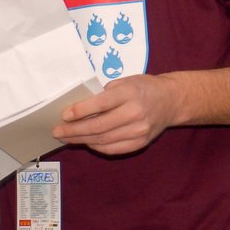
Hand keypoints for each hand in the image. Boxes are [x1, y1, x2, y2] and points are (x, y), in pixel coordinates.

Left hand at [53, 74, 178, 154]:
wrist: (172, 100)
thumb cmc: (146, 87)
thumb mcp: (127, 80)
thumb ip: (106, 92)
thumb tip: (80, 107)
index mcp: (131, 93)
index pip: (101, 104)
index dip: (80, 111)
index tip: (64, 115)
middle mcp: (136, 113)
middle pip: (99, 126)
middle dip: (74, 130)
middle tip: (57, 131)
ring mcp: (139, 130)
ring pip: (103, 140)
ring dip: (81, 140)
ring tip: (67, 138)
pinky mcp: (140, 142)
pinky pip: (112, 148)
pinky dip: (96, 146)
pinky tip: (86, 142)